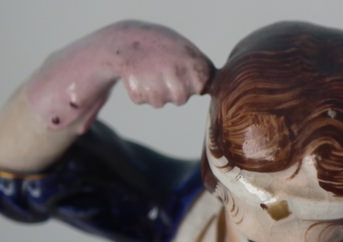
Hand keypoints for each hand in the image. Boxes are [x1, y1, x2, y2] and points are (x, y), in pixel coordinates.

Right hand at [25, 21, 213, 132]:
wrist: (123, 39)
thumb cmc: (160, 49)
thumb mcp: (185, 52)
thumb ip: (202, 68)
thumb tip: (219, 85)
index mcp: (190, 57)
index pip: (203, 86)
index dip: (193, 84)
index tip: (185, 74)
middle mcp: (174, 64)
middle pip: (181, 99)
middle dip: (173, 92)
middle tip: (162, 74)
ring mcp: (154, 73)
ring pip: (161, 102)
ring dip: (154, 93)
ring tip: (148, 73)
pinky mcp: (134, 81)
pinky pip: (142, 100)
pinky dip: (139, 93)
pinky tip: (135, 75)